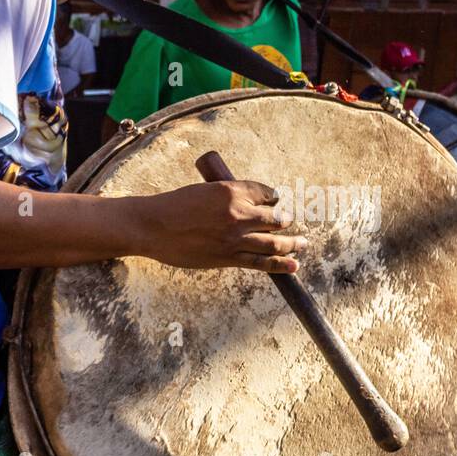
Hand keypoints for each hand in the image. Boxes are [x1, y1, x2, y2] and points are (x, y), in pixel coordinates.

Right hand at [134, 180, 305, 273]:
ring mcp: (235, 237)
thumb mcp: (205, 192)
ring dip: (292, 243)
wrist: (153, 226)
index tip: (278, 202)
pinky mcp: (229, 257)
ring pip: (274, 242)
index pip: (266, 193)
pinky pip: (261, 262)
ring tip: (303, 244)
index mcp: (231, 190)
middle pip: (275, 218)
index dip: (275, 198)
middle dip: (286, 221)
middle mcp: (238, 213)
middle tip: (291, 223)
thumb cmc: (174, 206)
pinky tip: (294, 265)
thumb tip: (245, 207)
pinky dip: (280, 264)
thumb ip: (227, 198)